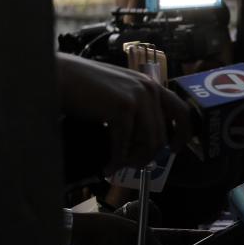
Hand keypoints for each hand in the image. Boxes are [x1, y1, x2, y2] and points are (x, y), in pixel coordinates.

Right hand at [56, 54, 192, 171]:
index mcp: (151, 86)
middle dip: (147, 157)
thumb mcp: (120, 93)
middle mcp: (149, 90)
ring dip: (133, 161)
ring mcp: (137, 98)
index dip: (183, 134)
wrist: (60, 76)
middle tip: (133, 166)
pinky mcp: (122, 108)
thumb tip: (147, 142)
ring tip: (118, 166)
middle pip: (161, 136)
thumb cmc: (85, 88)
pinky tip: (108, 167)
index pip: (182, 111)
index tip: (173, 150)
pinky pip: (126, 144)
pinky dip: (117, 160)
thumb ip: (138, 110)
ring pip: (148, 143)